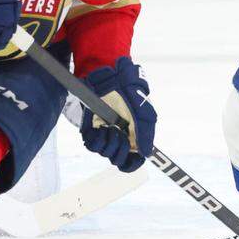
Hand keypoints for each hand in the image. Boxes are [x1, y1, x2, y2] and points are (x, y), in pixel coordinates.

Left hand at [80, 57, 156, 172]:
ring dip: (109, 144)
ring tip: (111, 128)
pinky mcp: (91, 128)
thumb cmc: (130, 90)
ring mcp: (105, 132)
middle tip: (120, 135)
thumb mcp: (144, 112)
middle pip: (118, 159)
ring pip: (105, 153)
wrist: (110, 74)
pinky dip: (97, 140)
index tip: (132, 160)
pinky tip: (101, 129)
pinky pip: (92, 144)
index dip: (133, 163)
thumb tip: (146, 153)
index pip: (133, 159)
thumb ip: (146, 133)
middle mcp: (120, 136)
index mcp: (134, 134)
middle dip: (120, 151)